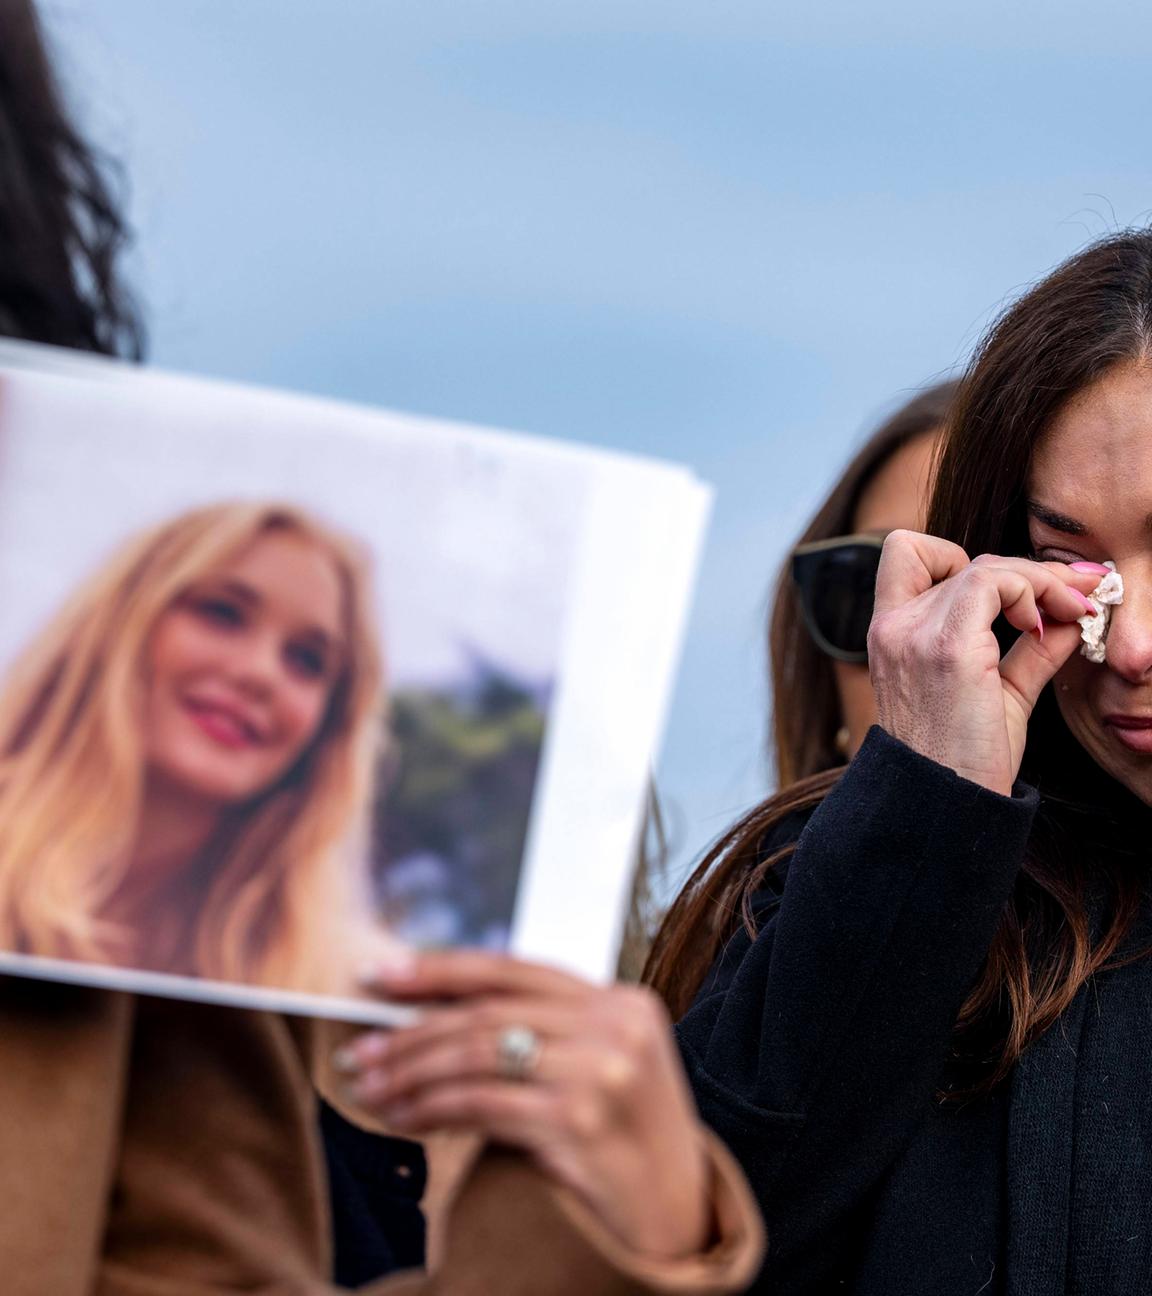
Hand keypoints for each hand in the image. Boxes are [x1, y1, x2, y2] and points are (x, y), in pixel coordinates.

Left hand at [334, 951, 709, 1259]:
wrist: (678, 1222)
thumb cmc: (625, 1143)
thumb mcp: (600, 1066)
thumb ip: (546, 1030)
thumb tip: (434, 1013)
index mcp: (621, 999)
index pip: (512, 969)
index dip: (440, 969)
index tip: (380, 975)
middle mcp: (616, 1023)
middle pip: (487, 1013)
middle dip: (411, 1031)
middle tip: (359, 1051)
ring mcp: (602, 1069)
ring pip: (477, 1054)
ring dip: (411, 1072)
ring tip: (369, 1088)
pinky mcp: (581, 1119)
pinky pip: (482, 1104)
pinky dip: (431, 1109)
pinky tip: (401, 1120)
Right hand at [868, 530, 1107, 793]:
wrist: (945, 805)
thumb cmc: (964, 761)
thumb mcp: (1000, 694)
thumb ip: (1030, 650)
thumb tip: (1072, 616)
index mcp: (891, 634)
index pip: (908, 555)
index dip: (960, 558)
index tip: (1010, 595)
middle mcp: (894, 626)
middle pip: (964, 558)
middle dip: (1029, 571)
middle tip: (1079, 595)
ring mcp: (915, 633)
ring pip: (987, 565)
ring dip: (1040, 581)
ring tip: (1074, 611)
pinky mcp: (947, 648)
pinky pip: (995, 582)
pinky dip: (1032, 590)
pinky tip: (1046, 625)